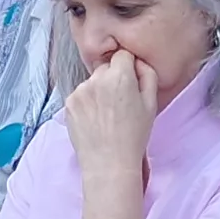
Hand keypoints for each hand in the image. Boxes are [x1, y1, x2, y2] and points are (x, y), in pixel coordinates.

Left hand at [64, 49, 152, 175]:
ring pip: (92, 81)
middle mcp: (96, 79)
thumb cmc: (134, 136)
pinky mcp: (69, 103)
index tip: (130, 82)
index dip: (128, 67)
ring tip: (106, 115)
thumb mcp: (151, 104)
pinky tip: (95, 119)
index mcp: (119, 76)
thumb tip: (138, 62)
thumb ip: (148, 75)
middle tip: (119, 102)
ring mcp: (80, 91)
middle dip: (113, 79)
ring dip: (98, 91)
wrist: (109, 163)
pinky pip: (81, 95)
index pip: (122, 55)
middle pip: (106, 67)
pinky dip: (87, 103)